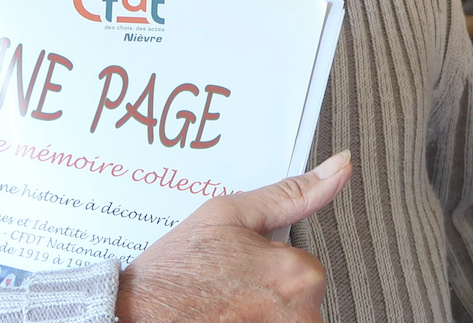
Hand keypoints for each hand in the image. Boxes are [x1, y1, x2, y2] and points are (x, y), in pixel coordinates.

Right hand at [115, 150, 352, 322]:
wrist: (132, 317)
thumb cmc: (175, 271)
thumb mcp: (231, 213)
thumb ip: (293, 192)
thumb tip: (340, 166)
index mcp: (299, 275)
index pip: (304, 264)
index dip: (268, 259)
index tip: (237, 265)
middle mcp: (299, 316)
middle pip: (297, 295)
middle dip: (265, 289)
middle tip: (224, 286)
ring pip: (283, 316)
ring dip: (255, 309)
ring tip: (218, 306)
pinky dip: (247, 320)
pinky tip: (220, 316)